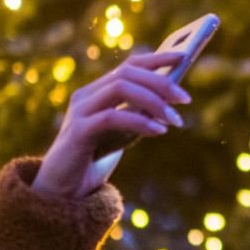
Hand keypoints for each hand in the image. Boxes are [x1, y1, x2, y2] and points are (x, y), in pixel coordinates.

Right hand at [32, 50, 191, 198]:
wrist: (63, 191)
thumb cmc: (96, 159)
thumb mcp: (124, 132)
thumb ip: (141, 114)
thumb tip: (171, 100)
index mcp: (96, 92)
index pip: (128, 66)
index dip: (156, 59)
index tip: (183, 58)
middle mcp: (86, 96)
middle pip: (126, 73)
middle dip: (160, 82)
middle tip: (186, 99)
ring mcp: (79, 111)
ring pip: (120, 88)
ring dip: (153, 101)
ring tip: (176, 120)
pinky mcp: (77, 131)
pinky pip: (113, 117)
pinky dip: (140, 122)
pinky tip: (159, 131)